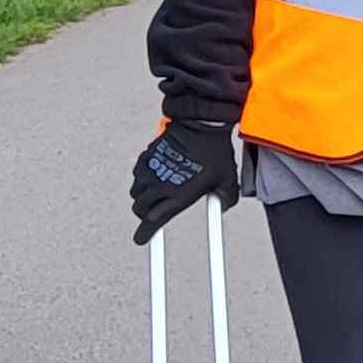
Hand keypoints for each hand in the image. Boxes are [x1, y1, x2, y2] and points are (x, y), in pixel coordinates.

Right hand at [129, 120, 238, 243]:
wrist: (202, 122)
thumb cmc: (216, 151)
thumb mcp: (227, 178)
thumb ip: (227, 197)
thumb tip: (224, 206)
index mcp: (178, 196)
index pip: (153, 221)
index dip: (145, 233)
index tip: (141, 239)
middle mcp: (160, 185)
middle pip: (139, 209)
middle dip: (143, 214)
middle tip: (152, 214)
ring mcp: (151, 169)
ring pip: (136, 192)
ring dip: (142, 196)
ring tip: (155, 193)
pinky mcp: (147, 155)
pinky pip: (137, 174)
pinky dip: (142, 178)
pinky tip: (155, 174)